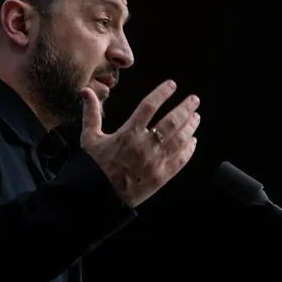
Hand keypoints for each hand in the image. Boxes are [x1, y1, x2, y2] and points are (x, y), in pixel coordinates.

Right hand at [80, 80, 199, 207]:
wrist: (100, 196)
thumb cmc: (94, 166)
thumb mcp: (89, 137)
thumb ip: (91, 113)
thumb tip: (86, 91)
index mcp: (128, 134)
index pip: (149, 106)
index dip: (162, 93)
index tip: (171, 85)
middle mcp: (144, 146)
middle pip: (171, 121)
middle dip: (185, 108)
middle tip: (194, 100)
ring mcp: (155, 162)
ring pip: (180, 139)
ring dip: (190, 126)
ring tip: (196, 117)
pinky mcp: (161, 177)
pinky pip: (180, 160)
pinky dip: (189, 149)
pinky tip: (193, 141)